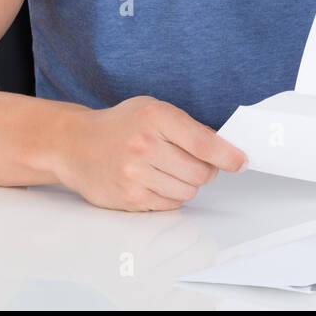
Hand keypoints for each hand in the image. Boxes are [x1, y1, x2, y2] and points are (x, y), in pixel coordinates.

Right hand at [56, 96, 247, 211]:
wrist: (74, 145)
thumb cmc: (119, 126)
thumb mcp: (152, 110)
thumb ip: (187, 127)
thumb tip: (224, 149)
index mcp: (155, 116)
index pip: (204, 143)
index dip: (228, 156)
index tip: (241, 162)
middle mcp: (144, 145)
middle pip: (201, 172)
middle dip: (204, 170)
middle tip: (191, 162)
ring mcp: (135, 174)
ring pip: (188, 191)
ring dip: (186, 184)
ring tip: (165, 170)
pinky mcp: (129, 197)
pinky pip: (170, 205)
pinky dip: (170, 196)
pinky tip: (153, 181)